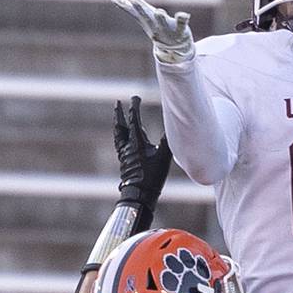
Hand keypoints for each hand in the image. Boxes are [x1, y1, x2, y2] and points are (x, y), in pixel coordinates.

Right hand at [110, 0, 193, 63]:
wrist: (174, 49)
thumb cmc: (156, 28)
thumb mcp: (142, 15)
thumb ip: (128, 4)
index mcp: (145, 18)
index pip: (133, 9)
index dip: (123, 4)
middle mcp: (154, 24)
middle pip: (145, 15)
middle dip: (139, 8)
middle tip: (133, 0)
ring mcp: (167, 27)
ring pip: (162, 21)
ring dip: (160, 17)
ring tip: (159, 11)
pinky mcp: (180, 30)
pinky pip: (181, 23)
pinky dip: (182, 18)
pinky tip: (185, 14)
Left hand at [113, 96, 171, 210]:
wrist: (139, 195)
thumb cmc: (152, 177)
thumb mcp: (163, 157)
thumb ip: (167, 140)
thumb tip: (175, 127)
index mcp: (136, 142)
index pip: (134, 120)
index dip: (134, 107)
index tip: (135, 97)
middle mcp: (127, 146)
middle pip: (121, 125)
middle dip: (120, 113)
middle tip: (118, 102)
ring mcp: (124, 154)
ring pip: (118, 134)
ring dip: (118, 124)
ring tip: (118, 117)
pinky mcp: (124, 161)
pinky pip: (120, 143)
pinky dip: (120, 136)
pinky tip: (123, 138)